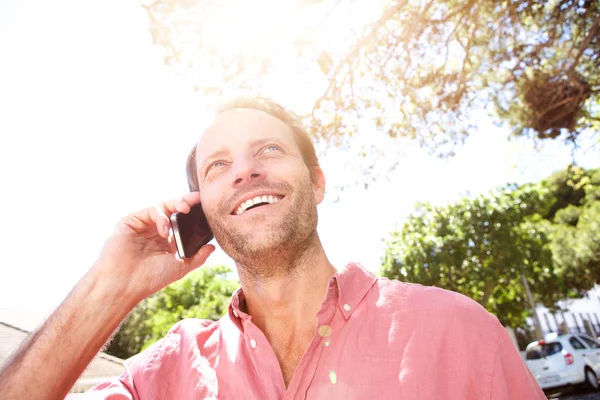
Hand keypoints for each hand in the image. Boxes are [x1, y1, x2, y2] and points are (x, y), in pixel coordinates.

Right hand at [92, 192, 214, 303]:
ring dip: (175, 205)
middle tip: (197, 200)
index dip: (194, 213)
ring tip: (184, 210)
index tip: (206, 205)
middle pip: (173, 210)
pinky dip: (160, 216)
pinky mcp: (130, 222)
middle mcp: (155, 232)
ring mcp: (143, 226)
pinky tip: (164, 229)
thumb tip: (213, 246)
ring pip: (162, 207)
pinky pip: (149, 211)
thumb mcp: (180, 267)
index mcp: (167, 241)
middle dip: (186, 202)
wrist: (125, 284)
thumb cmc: (150, 279)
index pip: (183, 222)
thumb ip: (197, 257)